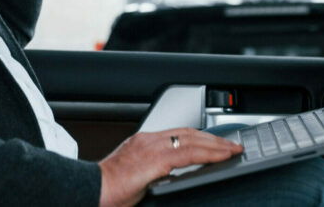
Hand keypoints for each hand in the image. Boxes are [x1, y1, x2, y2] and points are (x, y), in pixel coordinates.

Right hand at [98, 128, 242, 206]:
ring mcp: (152, 148)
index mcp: (143, 142)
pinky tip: (221, 157)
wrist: (90, 190)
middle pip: (189, 133)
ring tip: (233, 149)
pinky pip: (189, 154)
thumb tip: (170, 178)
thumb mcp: (136, 175)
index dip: (200, 137)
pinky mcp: (155, 161)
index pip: (179, 134)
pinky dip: (209, 153)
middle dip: (213, 138)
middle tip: (232, 144)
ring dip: (217, 144)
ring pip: (193, 140)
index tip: (215, 142)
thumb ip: (154, 172)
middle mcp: (149, 140)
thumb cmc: (108, 189)